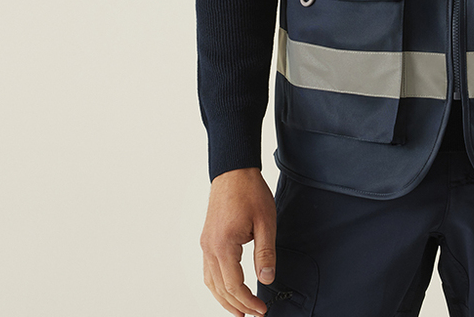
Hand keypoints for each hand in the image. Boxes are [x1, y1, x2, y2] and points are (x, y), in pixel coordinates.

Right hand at [200, 167, 276, 315]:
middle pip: (220, 289)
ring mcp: (206, 244)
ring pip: (211, 282)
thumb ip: (265, 253)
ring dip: (224, 299)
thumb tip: (266, 280)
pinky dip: (217, 285)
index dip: (249, 302)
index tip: (262, 309)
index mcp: (224, 245)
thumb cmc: (250, 191)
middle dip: (237, 305)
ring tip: (240, 310)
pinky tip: (227, 289)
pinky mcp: (207, 239)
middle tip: (254, 314)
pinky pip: (208, 270)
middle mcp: (210, 247)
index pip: (234, 286)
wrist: (234, 170)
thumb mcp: (265, 222)